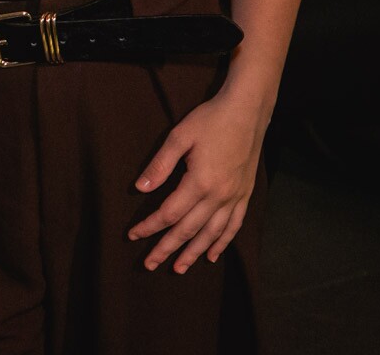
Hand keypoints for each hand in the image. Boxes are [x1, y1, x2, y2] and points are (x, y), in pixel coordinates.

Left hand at [127, 91, 265, 272]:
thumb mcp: (179, 136)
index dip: (149, 226)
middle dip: (167, 249)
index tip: (133, 235)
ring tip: (179, 268)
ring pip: (211, 234)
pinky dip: (222, 242)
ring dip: (194, 253)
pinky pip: (234, 226)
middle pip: (188, 230)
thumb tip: (139, 188)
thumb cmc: (209, 120)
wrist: (247, 111)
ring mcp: (234, 197)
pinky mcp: (245, 195)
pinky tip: (213, 254)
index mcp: (199, 182)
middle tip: (149, 265)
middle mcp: (219, 196)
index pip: (169, 213)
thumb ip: (160, 164)